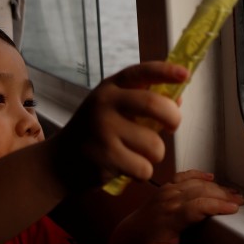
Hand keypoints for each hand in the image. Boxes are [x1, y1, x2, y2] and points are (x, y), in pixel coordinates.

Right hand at [49, 62, 187, 189]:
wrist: (59, 162)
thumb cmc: (96, 131)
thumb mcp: (114, 108)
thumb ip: (143, 102)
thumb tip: (178, 100)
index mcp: (110, 88)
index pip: (141, 73)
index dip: (165, 71)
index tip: (184, 74)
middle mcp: (105, 104)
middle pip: (155, 105)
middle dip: (173, 118)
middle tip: (172, 127)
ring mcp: (104, 131)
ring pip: (155, 145)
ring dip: (154, 155)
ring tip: (138, 154)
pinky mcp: (105, 158)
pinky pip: (144, 168)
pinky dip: (141, 172)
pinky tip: (126, 168)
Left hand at [108, 170, 243, 243]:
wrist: (126, 234)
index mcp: (171, 217)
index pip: (198, 206)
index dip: (217, 205)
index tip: (234, 209)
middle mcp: (169, 200)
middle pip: (201, 192)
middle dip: (223, 195)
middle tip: (240, 201)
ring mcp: (167, 191)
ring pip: (195, 183)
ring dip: (216, 187)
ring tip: (233, 192)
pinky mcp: (165, 188)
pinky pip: (183, 176)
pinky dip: (198, 174)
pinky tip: (211, 177)